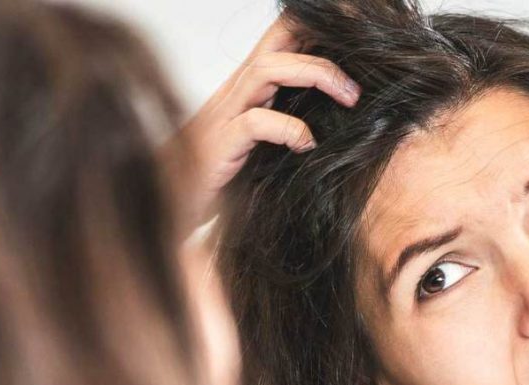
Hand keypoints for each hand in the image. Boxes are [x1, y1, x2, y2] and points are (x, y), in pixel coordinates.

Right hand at [177, 17, 360, 230]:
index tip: (357, 48)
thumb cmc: (218, 177)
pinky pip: (255, 122)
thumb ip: (288, 126)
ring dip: (315, 76)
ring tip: (348, 99)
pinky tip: (307, 144)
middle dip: (322, 50)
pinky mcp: (218, 145)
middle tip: (356, 84)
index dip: (316, 35)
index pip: (282, 42)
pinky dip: (288, 128)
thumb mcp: (261, 145)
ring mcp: (224, 115)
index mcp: (248, 89)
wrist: (171, 206)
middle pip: (276, 43)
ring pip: (267, 70)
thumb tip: (338, 125)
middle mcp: (235, 93)